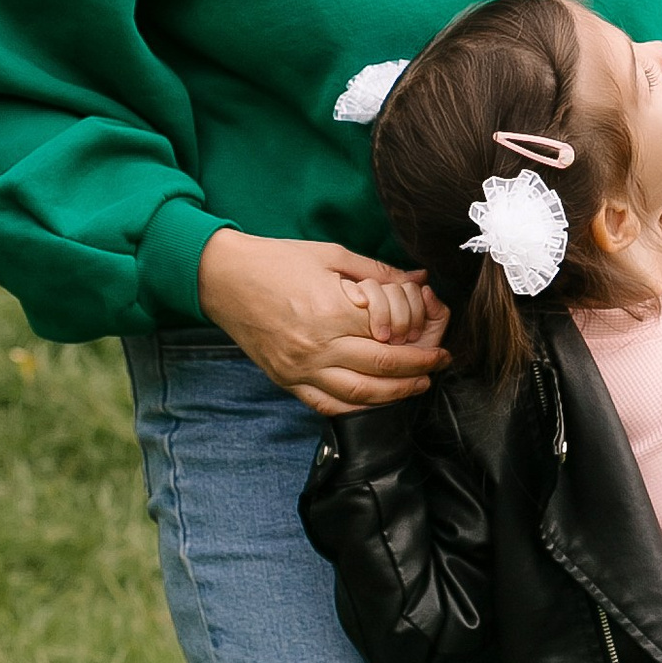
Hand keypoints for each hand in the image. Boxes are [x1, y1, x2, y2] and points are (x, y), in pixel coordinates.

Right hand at [197, 228, 448, 409]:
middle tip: (439, 363)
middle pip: (381, 368)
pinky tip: (376, 401)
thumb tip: (420, 279)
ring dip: (396, 394)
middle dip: (419, 369)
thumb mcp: (331, 255)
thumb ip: (379, 272)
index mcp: (331, 311)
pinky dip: (357, 408)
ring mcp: (300, 369)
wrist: (222, 278)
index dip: (420, 339)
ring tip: (418, 384)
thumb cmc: (277, 260)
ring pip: (359, 395)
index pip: (390, 335)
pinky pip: (327, 405)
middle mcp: (317, 346)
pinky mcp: (286, 380)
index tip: (437, 338)